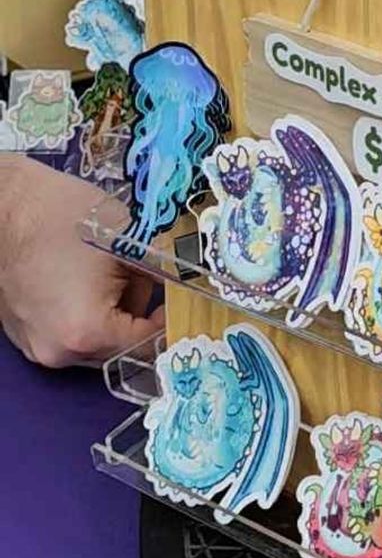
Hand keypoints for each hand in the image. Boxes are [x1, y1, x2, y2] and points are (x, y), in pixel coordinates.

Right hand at [0, 155, 162, 367]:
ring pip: (94, 341)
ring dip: (110, 315)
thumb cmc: (64, 216)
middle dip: (136, 314)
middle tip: (138, 276)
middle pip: (118, 346)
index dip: (166, 318)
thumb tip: (186, 289)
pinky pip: (67, 333)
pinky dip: (82, 314)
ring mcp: (35, 346)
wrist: (7, 205)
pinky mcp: (23, 334)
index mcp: (85, 333)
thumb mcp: (130, 241)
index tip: (176, 297)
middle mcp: (58, 352)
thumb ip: (163, 273)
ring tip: (106, 272)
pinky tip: (81, 280)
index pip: (145, 342)